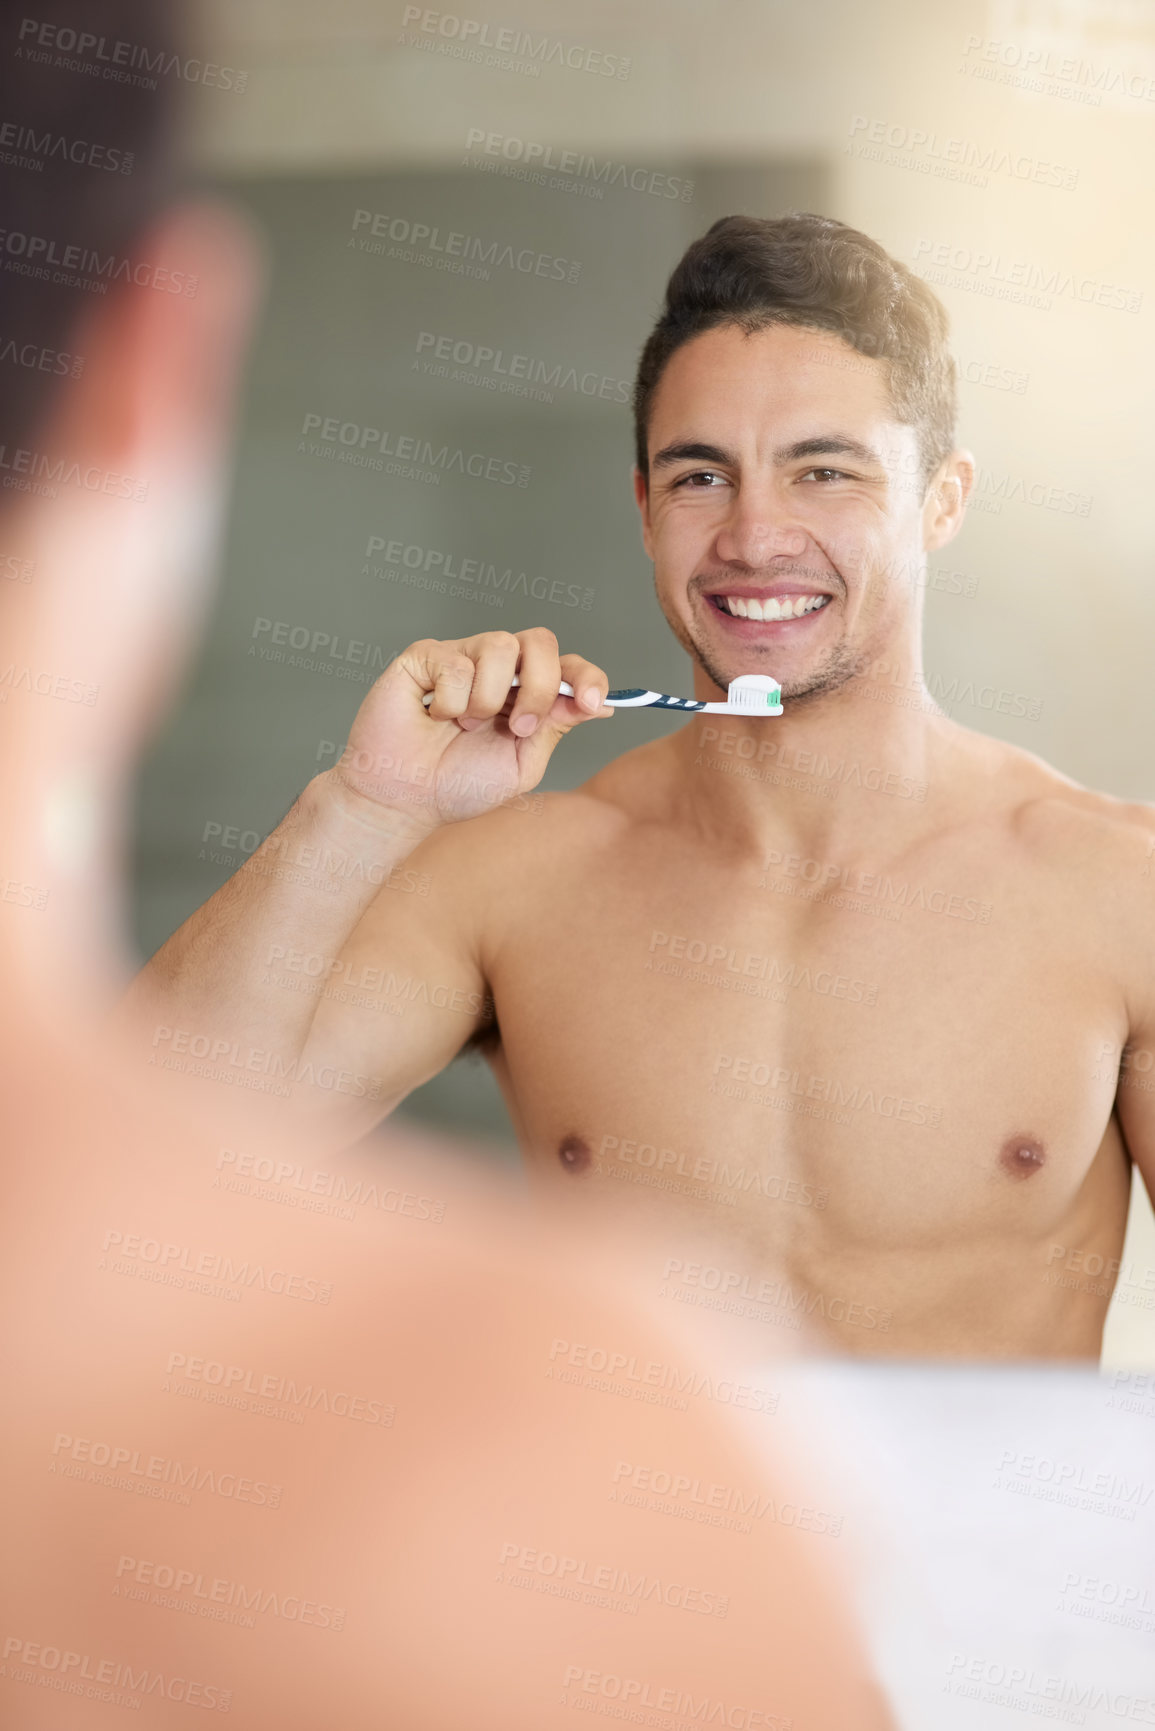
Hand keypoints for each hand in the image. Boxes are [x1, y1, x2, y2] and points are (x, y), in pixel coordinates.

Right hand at [324, 627, 612, 830]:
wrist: (406, 800)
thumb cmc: (457, 784)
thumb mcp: (522, 763)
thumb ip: (556, 727)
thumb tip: (600, 704)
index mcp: (526, 693)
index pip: (568, 666)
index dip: (587, 677)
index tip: (592, 703)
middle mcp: (497, 668)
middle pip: (540, 641)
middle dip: (540, 687)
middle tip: (518, 728)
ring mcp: (461, 657)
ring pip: (500, 645)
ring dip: (487, 699)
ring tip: (464, 726)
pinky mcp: (425, 656)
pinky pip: (456, 662)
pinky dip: (451, 701)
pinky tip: (434, 716)